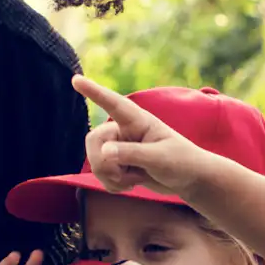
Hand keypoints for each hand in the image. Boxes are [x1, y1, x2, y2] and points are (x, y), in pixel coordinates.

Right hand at [75, 77, 206, 197]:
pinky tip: (130, 185)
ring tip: (134, 181)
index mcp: (138, 121)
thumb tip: (104, 152)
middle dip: (103, 163)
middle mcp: (125, 130)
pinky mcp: (118, 163)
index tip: (76, 79)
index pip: (113, 104)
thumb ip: (132, 154)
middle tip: (123, 177)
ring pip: (95, 160)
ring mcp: (120, 147)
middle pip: (94, 140)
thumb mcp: (159, 158)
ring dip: (110, 177)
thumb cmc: (181, 162)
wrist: (188, 180)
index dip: (94, 92)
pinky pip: (100, 174)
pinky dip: (112, 185)